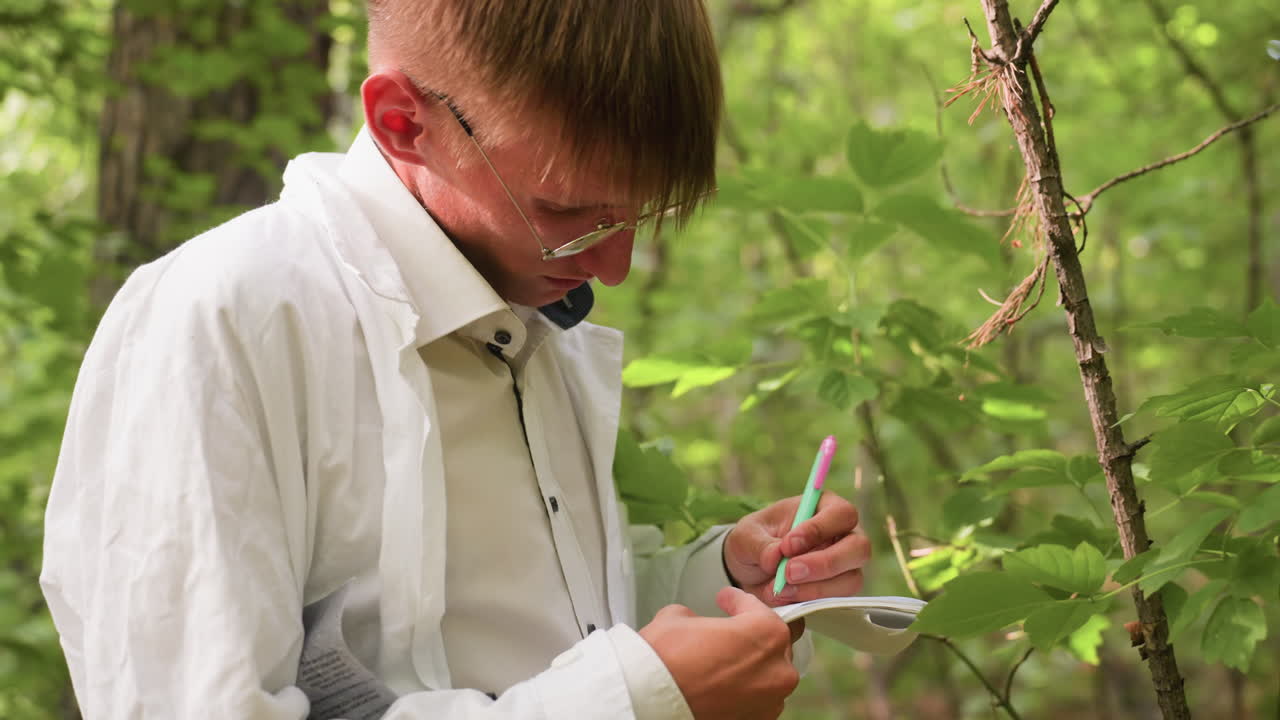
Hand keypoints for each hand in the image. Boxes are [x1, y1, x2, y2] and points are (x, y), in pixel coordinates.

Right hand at [639, 587, 800, 719]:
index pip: (757, 609)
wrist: (651, 701)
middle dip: (752, 635)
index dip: (737, 601)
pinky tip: (721, 685)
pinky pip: (756, 700)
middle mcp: (777, 670)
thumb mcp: (677, 617)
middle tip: (729, 630)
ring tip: (724, 661)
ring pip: (768, 676)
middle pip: (773, 645)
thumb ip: (699, 617)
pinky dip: (742, 691)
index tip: (728, 600)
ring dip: (750, 666)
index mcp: (767, 634)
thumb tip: (696, 624)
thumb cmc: (666, 661)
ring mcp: (769, 701)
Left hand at [724, 492, 870, 604]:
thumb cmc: (753, 541)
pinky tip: (786, 597)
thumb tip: (775, 557)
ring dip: (815, 588)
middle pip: (859, 547)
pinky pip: (838, 600)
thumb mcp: (745, 536)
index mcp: (824, 506)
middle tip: (789, 573)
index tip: (788, 545)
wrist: (749, 570)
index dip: (819, 529)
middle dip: (825, 563)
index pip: (841, 513)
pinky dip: (810, 601)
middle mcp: (843, 534)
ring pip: (851, 579)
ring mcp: (844, 565)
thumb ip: (759, 544)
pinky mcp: (837, 590)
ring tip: (780, 589)